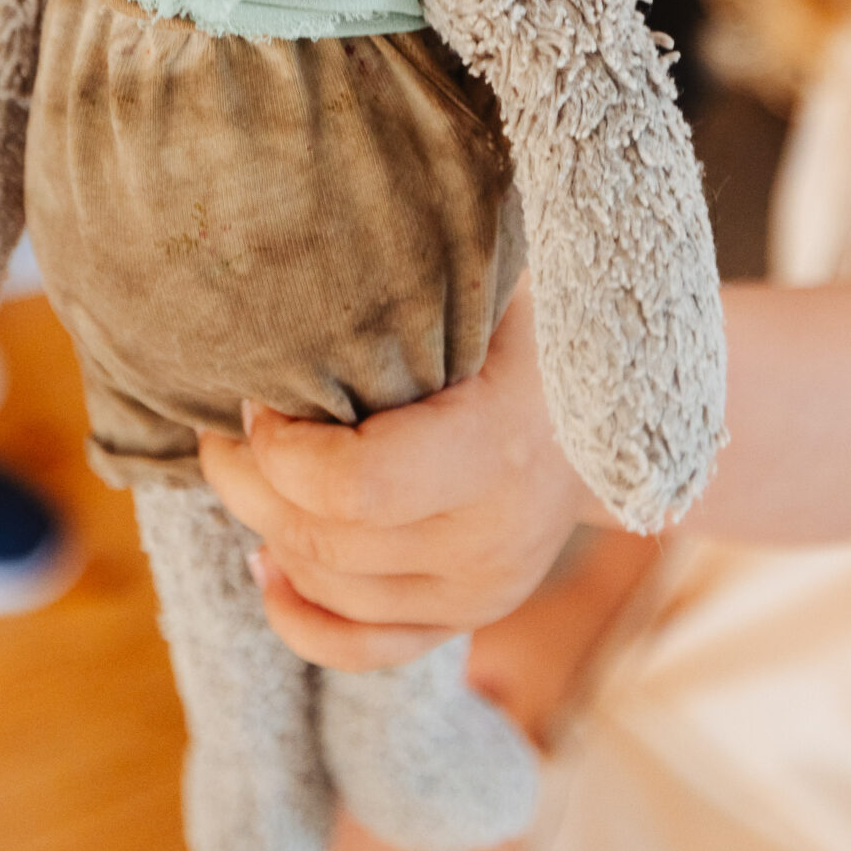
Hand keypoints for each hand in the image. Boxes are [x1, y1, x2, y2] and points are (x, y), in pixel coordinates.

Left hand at [197, 285, 591, 671]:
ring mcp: (481, 590)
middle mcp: (492, 537)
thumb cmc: (538, 325)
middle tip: (229, 426)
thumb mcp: (496, 280)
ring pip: (327, 588)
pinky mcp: (465, 618)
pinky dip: (295, 614)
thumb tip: (333, 201)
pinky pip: (356, 649)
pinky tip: (264, 563)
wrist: (621, 413)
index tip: (260, 394)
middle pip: (322, 538)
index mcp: (499, 446)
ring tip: (247, 469)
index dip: (281, 448)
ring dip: (264, 529)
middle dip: (249, 479)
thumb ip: (422, 262)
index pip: (354, 487)